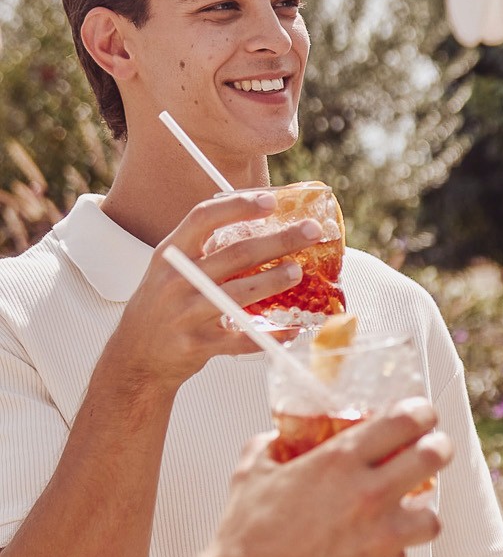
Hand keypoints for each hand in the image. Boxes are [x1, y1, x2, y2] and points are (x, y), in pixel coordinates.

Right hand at [107, 193, 324, 391]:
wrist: (136, 355)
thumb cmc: (163, 306)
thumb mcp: (172, 270)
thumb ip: (205, 251)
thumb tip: (260, 230)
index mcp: (171, 253)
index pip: (203, 218)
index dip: (238, 207)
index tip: (271, 201)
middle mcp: (177, 279)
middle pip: (235, 253)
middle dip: (279, 241)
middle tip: (311, 232)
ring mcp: (186, 314)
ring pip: (240, 293)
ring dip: (275, 282)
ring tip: (299, 272)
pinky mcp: (198, 345)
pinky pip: (242, 338)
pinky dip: (270, 335)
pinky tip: (291, 329)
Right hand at [206, 403, 451, 556]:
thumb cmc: (247, 533)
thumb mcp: (253, 470)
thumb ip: (275, 445)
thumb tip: (282, 438)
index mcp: (340, 462)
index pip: (405, 422)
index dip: (421, 412)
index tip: (423, 414)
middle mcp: (369, 496)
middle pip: (434, 457)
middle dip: (439, 448)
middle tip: (434, 450)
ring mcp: (382, 538)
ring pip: (432, 517)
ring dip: (420, 512)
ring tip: (404, 512)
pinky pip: (401, 555)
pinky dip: (388, 551)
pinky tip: (364, 551)